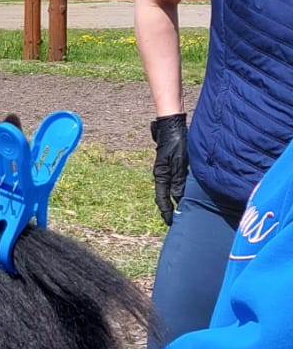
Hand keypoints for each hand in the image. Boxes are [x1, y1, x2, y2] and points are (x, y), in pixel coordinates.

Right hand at [149, 112, 188, 226]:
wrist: (172, 126)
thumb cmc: (176, 141)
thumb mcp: (180, 161)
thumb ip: (179, 179)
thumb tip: (179, 198)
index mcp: (161, 175)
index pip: (162, 199)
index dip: (167, 212)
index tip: (171, 223)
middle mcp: (162, 175)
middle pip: (165, 196)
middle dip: (170, 209)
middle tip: (177, 221)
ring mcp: (167, 170)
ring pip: (171, 189)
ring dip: (177, 200)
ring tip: (185, 210)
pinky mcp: (173, 165)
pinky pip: (176, 182)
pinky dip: (181, 190)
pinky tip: (188, 193)